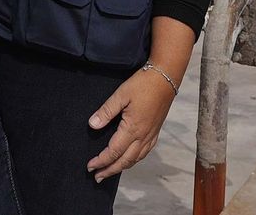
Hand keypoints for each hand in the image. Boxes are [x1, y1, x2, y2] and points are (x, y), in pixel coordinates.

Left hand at [85, 66, 177, 181]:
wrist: (165, 78)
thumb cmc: (143, 84)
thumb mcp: (121, 94)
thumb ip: (106, 111)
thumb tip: (92, 125)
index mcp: (133, 129)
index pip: (113, 152)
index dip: (101, 161)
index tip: (89, 166)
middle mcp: (143, 136)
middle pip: (124, 161)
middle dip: (110, 170)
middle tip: (97, 177)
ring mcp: (151, 135)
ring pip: (135, 159)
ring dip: (122, 168)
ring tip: (110, 171)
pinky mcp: (156, 131)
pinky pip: (145, 152)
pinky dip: (135, 160)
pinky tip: (130, 159)